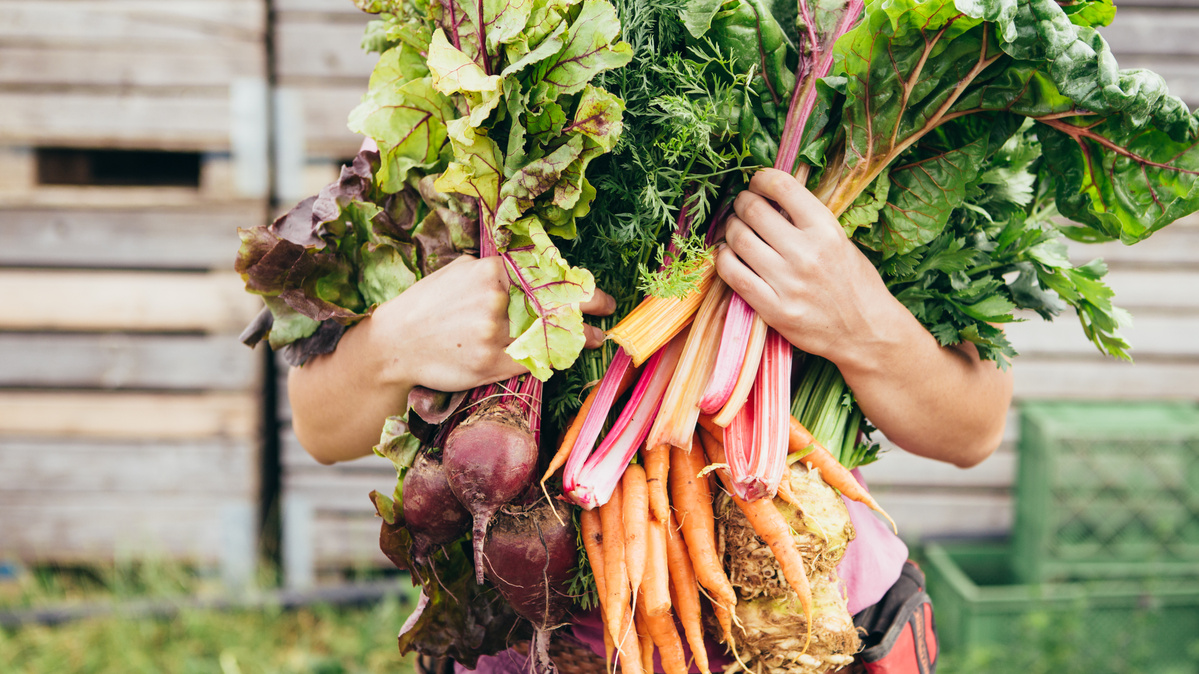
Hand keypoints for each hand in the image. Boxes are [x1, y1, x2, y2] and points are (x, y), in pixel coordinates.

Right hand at [370, 255, 614, 392]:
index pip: (544, 274)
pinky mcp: (490, 362)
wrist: (394, 344)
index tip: (594, 290)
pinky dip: (554, 357)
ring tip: (597, 336)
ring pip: (548, 333)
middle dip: (587, 306)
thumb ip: (495, 270)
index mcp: (490, 270)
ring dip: (579, 336)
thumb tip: (531, 268)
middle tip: (607, 308)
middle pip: (553, 302)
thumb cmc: (427, 305)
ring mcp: (493, 331)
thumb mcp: (459, 272)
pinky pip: (532, 359)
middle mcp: (496, 298)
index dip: (576, 283)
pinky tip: (569, 355)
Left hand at [714, 169, 898, 367]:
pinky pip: (733, 274)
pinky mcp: (774, 309)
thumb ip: (807, 221)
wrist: (866, 332)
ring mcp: (788, 282)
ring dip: (730, 229)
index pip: (782, 187)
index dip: (761, 178)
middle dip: (742, 203)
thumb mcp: (840, 241)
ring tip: (735, 230)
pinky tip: (729, 255)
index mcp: (826, 230)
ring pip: (739, 240)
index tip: (757, 183)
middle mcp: (806, 253)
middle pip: (753, 211)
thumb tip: (769, 197)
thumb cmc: (854, 284)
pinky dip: (724, 259)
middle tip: (742, 207)